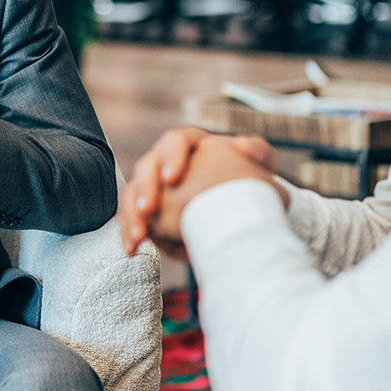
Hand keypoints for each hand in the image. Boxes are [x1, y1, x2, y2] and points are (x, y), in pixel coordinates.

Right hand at [120, 127, 276, 256]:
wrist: (243, 216)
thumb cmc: (249, 186)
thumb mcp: (260, 167)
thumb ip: (258, 152)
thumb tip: (241, 147)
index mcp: (190, 145)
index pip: (174, 141)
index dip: (170, 157)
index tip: (173, 178)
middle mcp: (165, 161)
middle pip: (146, 166)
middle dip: (145, 188)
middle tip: (149, 208)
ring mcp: (154, 186)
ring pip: (132, 194)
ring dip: (131, 214)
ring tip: (139, 235)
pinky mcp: (148, 213)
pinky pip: (131, 219)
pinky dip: (130, 234)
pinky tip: (132, 248)